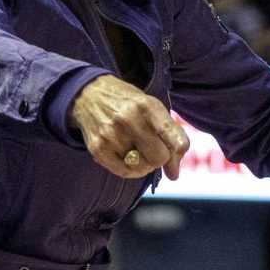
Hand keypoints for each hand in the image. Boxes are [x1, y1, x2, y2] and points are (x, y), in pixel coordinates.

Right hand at [69, 74, 189, 180]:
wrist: (90, 94)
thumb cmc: (130, 105)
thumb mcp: (154, 108)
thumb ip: (172, 136)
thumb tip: (173, 175)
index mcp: (149, 106)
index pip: (175, 139)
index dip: (179, 153)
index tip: (174, 158)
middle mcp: (129, 119)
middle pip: (159, 158)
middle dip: (160, 158)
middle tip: (152, 150)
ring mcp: (111, 134)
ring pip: (142, 167)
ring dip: (143, 163)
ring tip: (136, 149)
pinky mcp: (98, 148)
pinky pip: (124, 172)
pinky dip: (130, 170)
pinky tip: (126, 157)